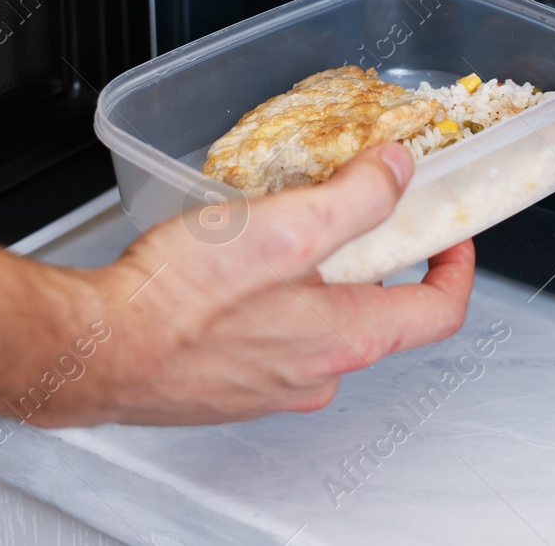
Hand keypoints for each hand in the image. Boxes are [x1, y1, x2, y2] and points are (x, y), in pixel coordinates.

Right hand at [39, 144, 475, 425]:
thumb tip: (398, 169)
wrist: (97, 349)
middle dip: (375, 258)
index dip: (457, 265)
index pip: (440, 311)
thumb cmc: (179, 300)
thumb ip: (357, 196)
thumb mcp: (285, 226)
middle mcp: (317, 372)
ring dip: (317, 275)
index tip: (451, 233)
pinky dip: (270, 296)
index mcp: (349, 338)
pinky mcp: (230, 384)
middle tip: (356, 210)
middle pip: (379, 312)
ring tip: (282, 228)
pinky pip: (271, 335)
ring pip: (320, 322)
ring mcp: (272, 385)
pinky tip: (234, 266)